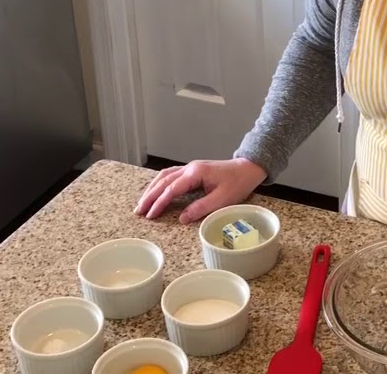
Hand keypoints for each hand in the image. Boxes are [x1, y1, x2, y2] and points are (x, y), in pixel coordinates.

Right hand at [134, 158, 267, 222]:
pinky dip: (160, 184)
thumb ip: (201, 208)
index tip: (150, 215)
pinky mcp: (193, 170)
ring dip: (152, 189)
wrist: (248, 168)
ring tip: (142, 203)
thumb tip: (182, 218)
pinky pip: (171, 175)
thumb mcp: (222, 199)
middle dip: (149, 196)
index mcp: (195, 173)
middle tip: (138, 211)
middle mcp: (189, 168)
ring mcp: (190, 167)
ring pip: (164, 176)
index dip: (159, 203)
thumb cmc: (238, 183)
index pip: (171, 189)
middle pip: (163, 181)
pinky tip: (155, 191)